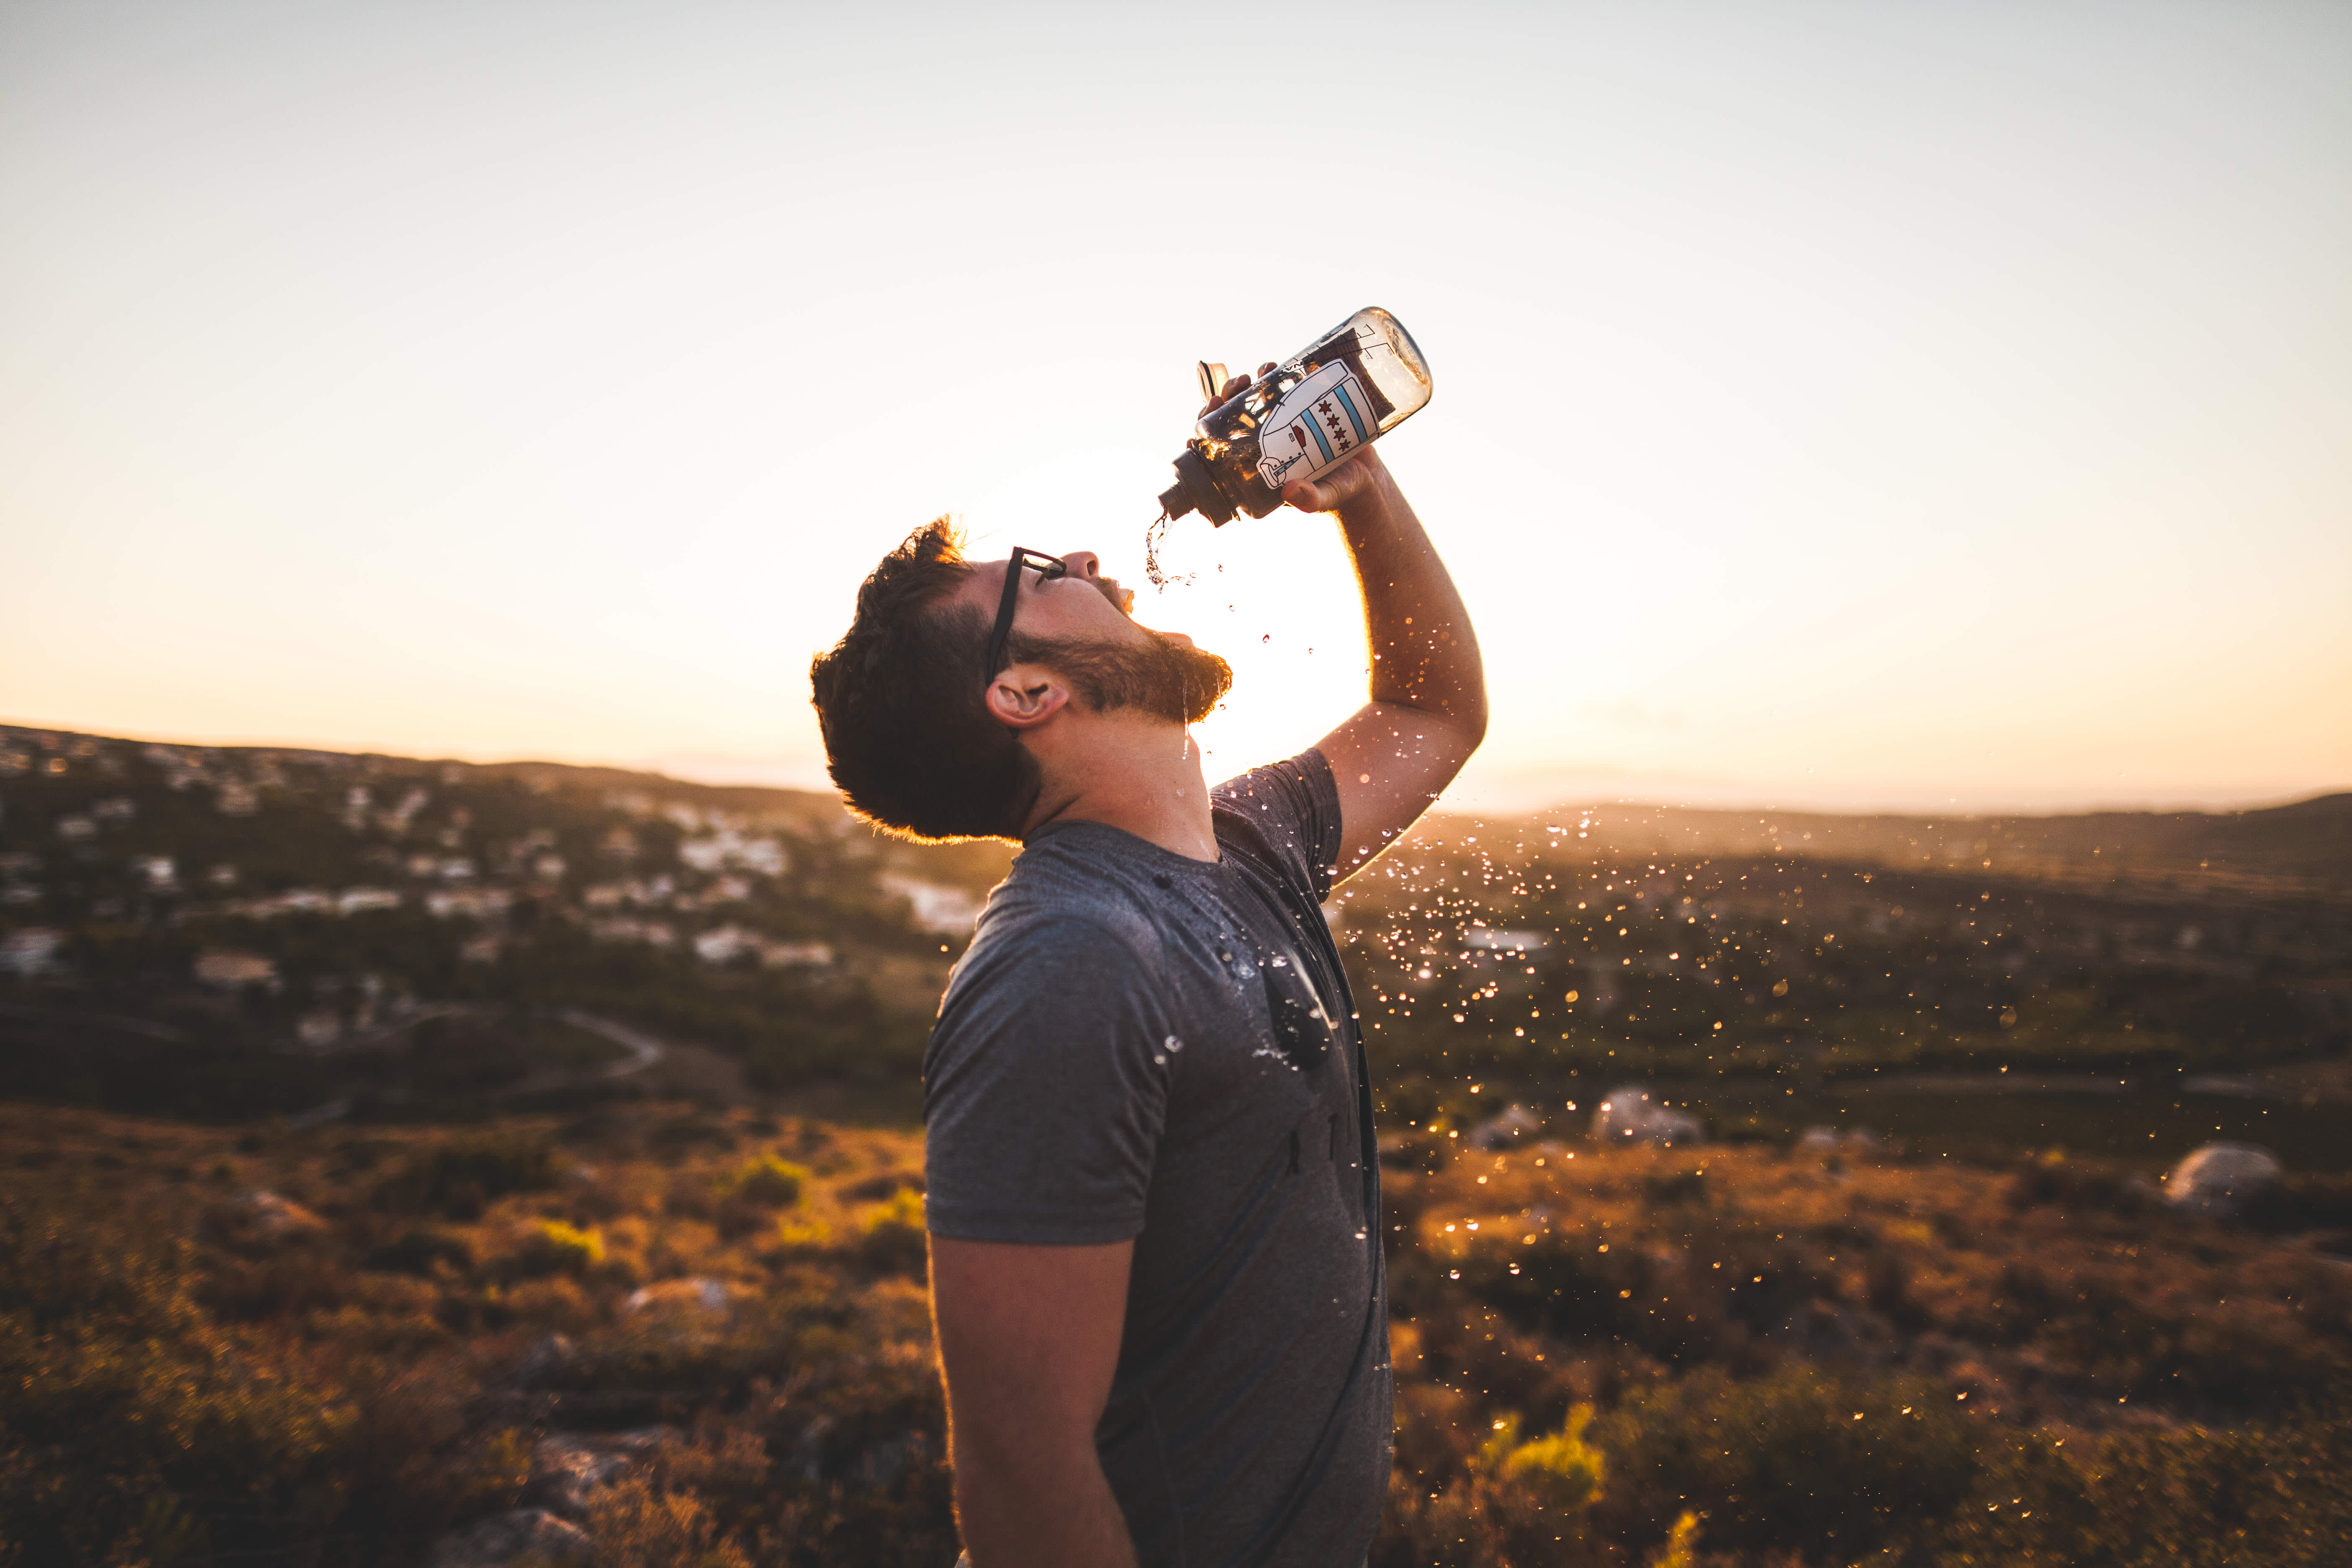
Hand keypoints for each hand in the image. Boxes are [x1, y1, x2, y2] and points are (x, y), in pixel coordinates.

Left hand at [1201, 362, 1386, 516]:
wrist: (1368, 475)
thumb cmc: (1339, 492)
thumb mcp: (1323, 498)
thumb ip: (1309, 500)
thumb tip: (1290, 493)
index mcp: (1258, 467)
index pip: (1221, 451)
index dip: (1207, 434)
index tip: (1203, 421)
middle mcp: (1265, 444)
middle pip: (1232, 419)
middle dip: (1225, 401)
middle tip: (1232, 389)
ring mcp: (1282, 424)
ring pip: (1253, 400)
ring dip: (1247, 385)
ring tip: (1256, 373)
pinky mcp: (1302, 408)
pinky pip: (1281, 388)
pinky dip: (1276, 374)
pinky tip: (1276, 367)